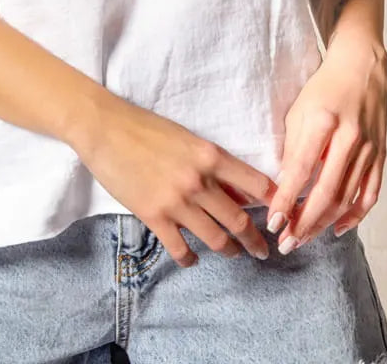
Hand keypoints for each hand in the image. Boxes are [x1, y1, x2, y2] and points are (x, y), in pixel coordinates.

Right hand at [74, 96, 278, 267]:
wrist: (105, 128)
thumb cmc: (145, 127)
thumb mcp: (186, 138)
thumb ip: (212, 164)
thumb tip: (236, 189)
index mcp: (210, 155)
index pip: (256, 184)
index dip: (274, 202)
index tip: (282, 215)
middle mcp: (199, 181)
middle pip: (240, 220)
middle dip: (255, 240)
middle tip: (263, 250)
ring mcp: (177, 202)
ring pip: (217, 239)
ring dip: (230, 251)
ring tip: (235, 254)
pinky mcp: (154, 216)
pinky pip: (181, 249)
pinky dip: (191, 258)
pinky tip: (194, 258)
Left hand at [266, 35, 386, 250]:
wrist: (362, 67)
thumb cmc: (324, 87)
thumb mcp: (298, 110)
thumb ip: (293, 147)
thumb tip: (284, 185)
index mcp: (323, 121)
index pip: (302, 170)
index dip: (287, 200)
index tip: (273, 223)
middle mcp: (349, 137)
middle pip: (326, 192)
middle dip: (304, 223)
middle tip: (286, 243)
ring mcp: (369, 148)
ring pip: (346, 198)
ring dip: (323, 224)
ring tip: (303, 239)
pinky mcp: (381, 154)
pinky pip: (370, 194)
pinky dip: (355, 216)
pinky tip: (337, 228)